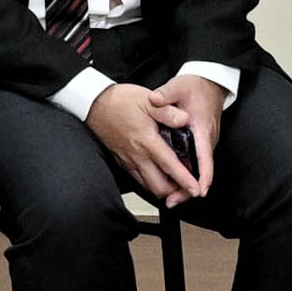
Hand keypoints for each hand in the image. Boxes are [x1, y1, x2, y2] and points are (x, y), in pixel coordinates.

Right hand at [86, 76, 210, 206]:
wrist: (95, 104)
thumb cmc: (120, 102)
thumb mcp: (148, 100)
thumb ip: (168, 112)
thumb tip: (185, 119)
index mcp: (147, 142)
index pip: (170, 167)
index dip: (185, 181)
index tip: (196, 189)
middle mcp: (137, 156)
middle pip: (159, 187)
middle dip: (175, 190)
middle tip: (187, 185)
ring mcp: (128, 161)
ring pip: (148, 187)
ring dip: (163, 188)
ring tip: (175, 182)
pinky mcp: (121, 162)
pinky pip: (138, 180)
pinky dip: (150, 182)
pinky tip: (158, 173)